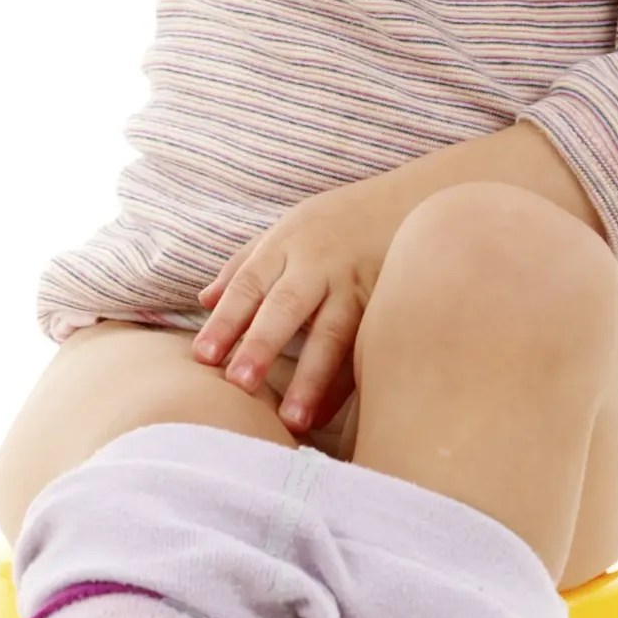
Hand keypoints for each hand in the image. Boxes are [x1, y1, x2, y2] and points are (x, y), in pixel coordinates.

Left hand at [192, 172, 412, 432]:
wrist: (413, 197)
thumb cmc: (336, 222)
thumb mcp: (287, 229)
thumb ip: (245, 264)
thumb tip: (204, 300)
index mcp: (287, 244)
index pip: (250, 284)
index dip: (226, 320)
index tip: (203, 356)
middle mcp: (320, 264)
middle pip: (287, 307)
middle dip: (262, 344)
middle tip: (239, 384)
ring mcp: (358, 285)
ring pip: (333, 334)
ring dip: (311, 379)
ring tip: (293, 420)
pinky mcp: (388, 304)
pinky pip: (366, 348)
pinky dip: (349, 382)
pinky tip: (332, 414)